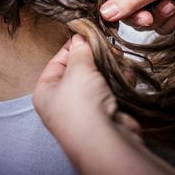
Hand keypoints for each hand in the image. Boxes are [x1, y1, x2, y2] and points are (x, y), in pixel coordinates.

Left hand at [33, 35, 141, 152]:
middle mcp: (63, 102)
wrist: (104, 140)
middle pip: (79, 70)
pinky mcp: (105, 114)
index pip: (57, 61)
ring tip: (119, 57)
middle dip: (95, 56)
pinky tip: (127, 73)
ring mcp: (85, 109)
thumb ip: (80, 51)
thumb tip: (81, 38)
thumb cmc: (82, 105)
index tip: (87, 33)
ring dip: (109, 67)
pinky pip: (111, 90)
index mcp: (46, 92)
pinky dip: (119, 81)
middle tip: (108, 45)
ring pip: (98, 79)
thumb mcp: (77, 69)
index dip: (72, 46)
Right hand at [100, 0, 174, 30]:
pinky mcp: (171, 14)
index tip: (121, 17)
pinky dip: (170, 21)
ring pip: (144, 24)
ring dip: (159, 18)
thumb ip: (128, 0)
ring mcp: (156, 1)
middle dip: (139, 17)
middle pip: (126, 14)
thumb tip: (103, 15)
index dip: (114, 8)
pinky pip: (160, 28)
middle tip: (149, 16)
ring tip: (173, 5)